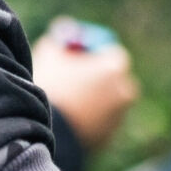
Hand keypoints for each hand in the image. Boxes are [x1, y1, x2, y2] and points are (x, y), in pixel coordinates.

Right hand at [33, 18, 139, 153]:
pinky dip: (88, 117)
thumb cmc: (50, 89)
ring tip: (67, 99)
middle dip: (95, 75)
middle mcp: (124, 92)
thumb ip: (61, 37)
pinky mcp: (108, 138)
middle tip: (71, 76)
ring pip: (105, 101)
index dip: (90, 52)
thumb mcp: (51, 53)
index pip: (109, 51)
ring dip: (92, 97)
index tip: (74, 55)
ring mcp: (118, 118)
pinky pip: (100, 121)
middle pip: (111, 77)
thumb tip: (65, 31)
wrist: (45, 133)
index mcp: (115, 68)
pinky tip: (68, 117)